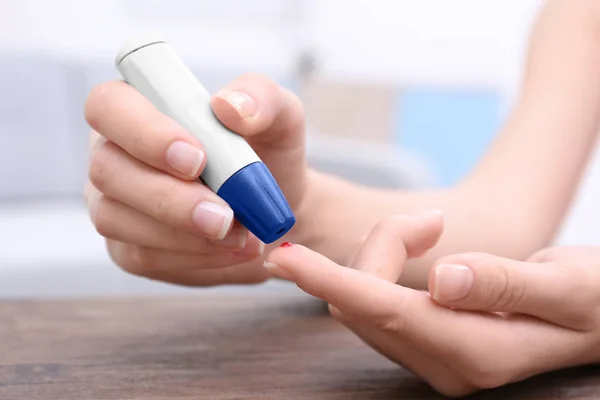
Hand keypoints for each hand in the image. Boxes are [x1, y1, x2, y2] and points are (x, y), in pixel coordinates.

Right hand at [83, 74, 307, 285]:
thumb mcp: (281, 116)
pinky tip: (231, 249)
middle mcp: (116, 152)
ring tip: (241, 235)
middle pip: (106, 169)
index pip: (108, 105)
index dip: (143, 132)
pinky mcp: (129, 247)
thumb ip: (261, 97)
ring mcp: (115, 202)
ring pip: (117, 219)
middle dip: (168, 197)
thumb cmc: (268, 152)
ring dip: (184, 234)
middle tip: (225, 216)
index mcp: (141, 105)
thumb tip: (229, 106)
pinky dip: (194, 256)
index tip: (198, 158)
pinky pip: (143, 256)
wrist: (274, 209)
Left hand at [264, 213, 599, 396]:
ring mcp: (429, 356)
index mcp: (477, 352)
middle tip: (430, 221)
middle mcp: (443, 364)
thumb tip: (444, 279)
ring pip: (362, 298)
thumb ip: (506, 283)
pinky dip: (384, 264)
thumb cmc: (591, 300)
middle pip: (363, 299)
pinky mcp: (422, 341)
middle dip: (380, 246)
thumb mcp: (566, 286)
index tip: (286, 256)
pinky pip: (374, 301)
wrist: (596, 319)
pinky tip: (420, 244)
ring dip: (383, 252)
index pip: (384, 313)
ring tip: (432, 228)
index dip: (330, 281)